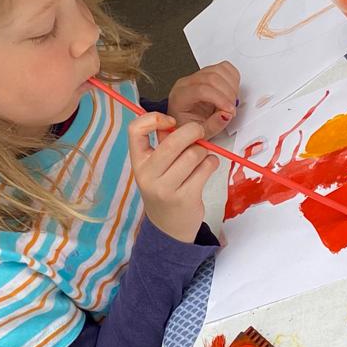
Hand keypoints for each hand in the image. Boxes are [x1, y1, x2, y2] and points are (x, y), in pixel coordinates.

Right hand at [127, 114, 217, 242]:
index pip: (135, 130)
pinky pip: (206, 168)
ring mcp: (166, 189)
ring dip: (203, 151)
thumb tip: (178, 122)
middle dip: (192, 131)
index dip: (153, 118)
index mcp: (138, 162)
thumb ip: (164, 144)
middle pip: (172, 142)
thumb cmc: (165, 188)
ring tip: (201, 157)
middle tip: (199, 131)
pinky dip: (211, 163)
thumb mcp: (156, 167)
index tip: (169, 121)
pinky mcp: (186, 198)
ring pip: (193, 154)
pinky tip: (207, 167)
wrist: (168, 227)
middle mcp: (148, 175)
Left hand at [167, 61, 239, 138]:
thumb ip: (213, 126)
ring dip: (232, 86)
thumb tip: (226, 115)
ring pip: (219, 70)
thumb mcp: (199, 133)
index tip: (230, 111)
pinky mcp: (208, 73)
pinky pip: (224, 68)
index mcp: (180, 97)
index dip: (220, 99)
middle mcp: (187, 83)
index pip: (202, 89)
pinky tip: (231, 91)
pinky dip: (233, 78)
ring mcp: (197, 76)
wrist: (186, 123)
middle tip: (231, 109)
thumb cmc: (189, 127)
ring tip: (231, 102)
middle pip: (212, 77)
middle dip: (228, 94)